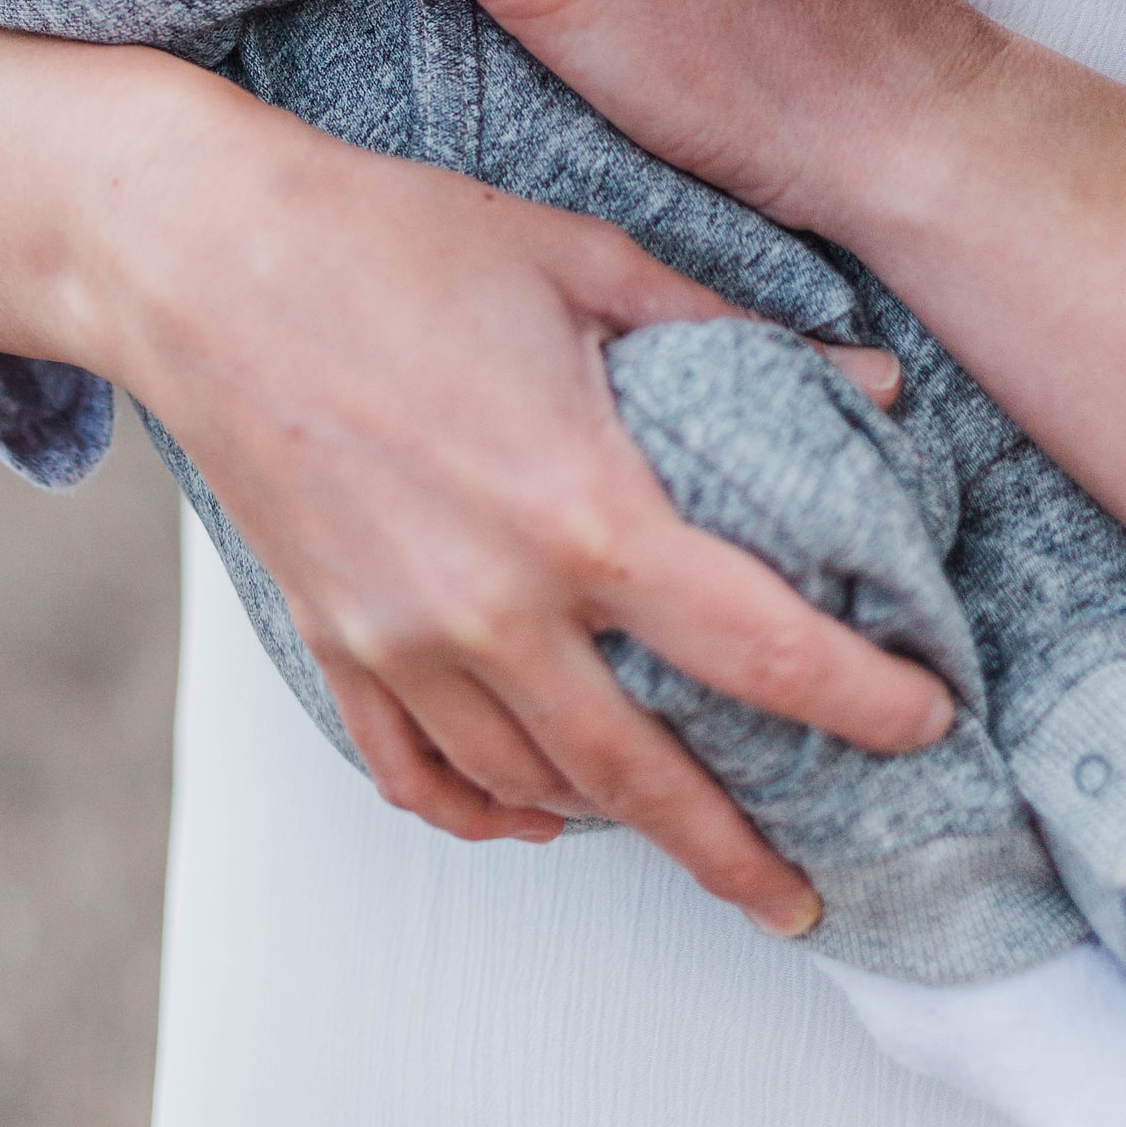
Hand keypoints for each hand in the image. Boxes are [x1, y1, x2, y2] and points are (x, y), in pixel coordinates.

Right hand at [0, 27, 950, 913]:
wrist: (201, 257)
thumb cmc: (391, 236)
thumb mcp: (583, 259)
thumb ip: (733, 332)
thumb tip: (878, 387)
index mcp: (581, 509)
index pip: (762, 650)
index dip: (863, 700)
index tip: (924, 719)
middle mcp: (494, 606)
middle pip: (648, 780)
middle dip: (741, 851)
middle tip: (809, 890)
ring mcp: (403, 639)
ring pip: (535, 787)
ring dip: (620, 825)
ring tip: (684, 832)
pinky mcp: (334, 641)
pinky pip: (419, 775)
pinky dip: (486, 810)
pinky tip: (535, 811)